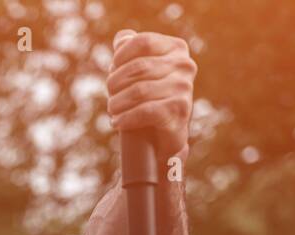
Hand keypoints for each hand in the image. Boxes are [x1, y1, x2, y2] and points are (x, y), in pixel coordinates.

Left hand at [107, 29, 195, 161]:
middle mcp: (185, 65)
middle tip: (109, 97)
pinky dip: (126, 118)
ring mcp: (185, 87)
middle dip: (116, 83)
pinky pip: (145, 111)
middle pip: (139, 67)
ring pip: (139, 90)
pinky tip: (116, 123)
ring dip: (118, 102)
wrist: (162, 137)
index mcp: (176, 48)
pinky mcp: (180, 111)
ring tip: (112, 111)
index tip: (111, 71)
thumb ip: (130, 51)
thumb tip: (121, 38)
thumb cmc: (148, 99)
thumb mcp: (139, 73)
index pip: (143, 42)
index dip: (121, 56)